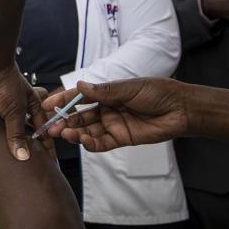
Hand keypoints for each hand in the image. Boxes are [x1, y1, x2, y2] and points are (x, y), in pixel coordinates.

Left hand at [0, 61, 45, 160]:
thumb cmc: (6, 86)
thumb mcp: (15, 111)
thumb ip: (17, 134)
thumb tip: (23, 157)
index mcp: (35, 106)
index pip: (44, 131)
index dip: (48, 146)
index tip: (51, 163)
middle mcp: (23, 109)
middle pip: (29, 132)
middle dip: (32, 146)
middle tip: (33, 165)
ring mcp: (8, 110)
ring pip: (13, 130)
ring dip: (14, 142)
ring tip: (16, 161)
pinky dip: (0, 136)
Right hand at [41, 78, 189, 151]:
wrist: (181, 109)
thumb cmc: (158, 93)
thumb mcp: (129, 88)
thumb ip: (103, 91)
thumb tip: (80, 85)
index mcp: (106, 94)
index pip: (79, 97)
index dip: (62, 100)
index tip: (46, 105)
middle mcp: (106, 109)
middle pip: (79, 116)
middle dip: (64, 121)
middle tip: (51, 126)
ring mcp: (112, 125)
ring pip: (86, 131)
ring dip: (74, 133)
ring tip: (64, 134)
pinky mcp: (120, 139)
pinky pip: (100, 143)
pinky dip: (89, 143)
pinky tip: (82, 141)